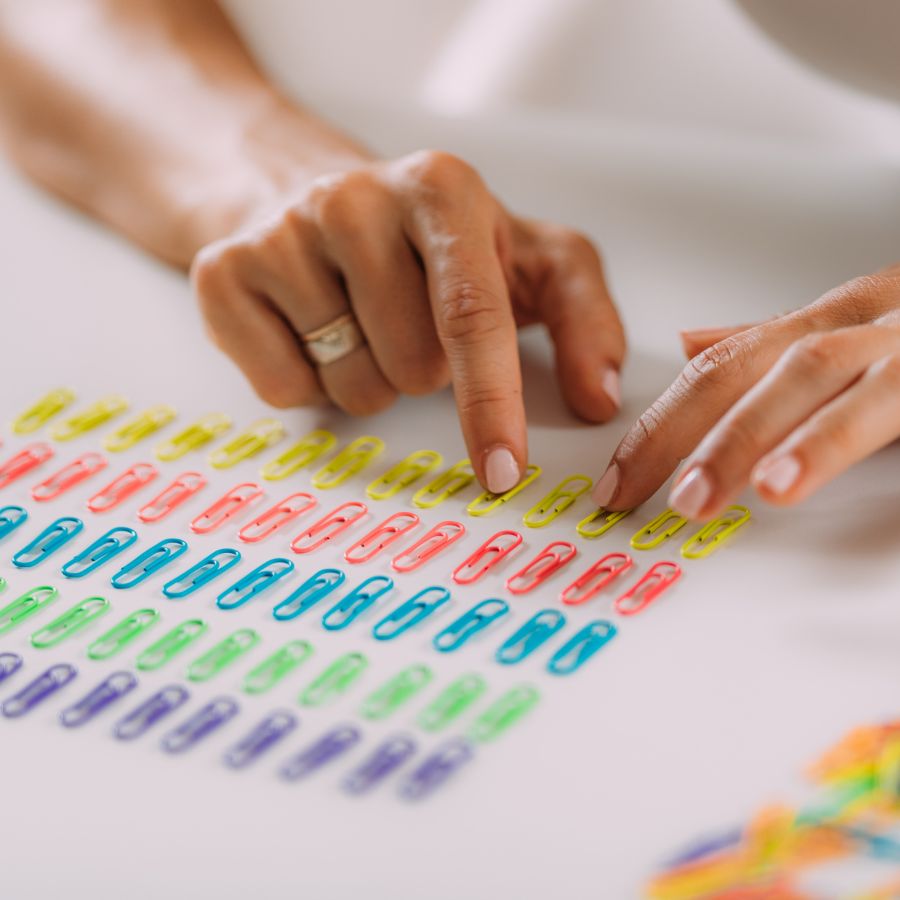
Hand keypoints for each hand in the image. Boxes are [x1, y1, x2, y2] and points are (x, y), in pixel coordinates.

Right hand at [192, 149, 623, 492]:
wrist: (302, 190)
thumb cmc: (431, 243)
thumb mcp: (525, 260)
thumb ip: (584, 318)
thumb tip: (599, 400)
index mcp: (441, 189)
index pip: (472, 314)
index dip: (491, 400)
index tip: (502, 471)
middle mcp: (354, 198)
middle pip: (413, 367)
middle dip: (425, 373)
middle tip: (409, 322)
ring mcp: (279, 233)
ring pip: (353, 385)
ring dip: (370, 379)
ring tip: (359, 320)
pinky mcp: (220, 274)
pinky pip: (285, 390)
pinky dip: (311, 383)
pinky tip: (311, 329)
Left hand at [591, 265, 899, 517]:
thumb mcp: (844, 327)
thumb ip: (768, 341)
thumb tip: (689, 342)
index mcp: (833, 321)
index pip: (722, 369)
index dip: (663, 424)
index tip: (618, 484)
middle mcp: (876, 327)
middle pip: (778, 372)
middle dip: (719, 435)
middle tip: (672, 499)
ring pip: (861, 384)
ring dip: (814, 436)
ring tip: (767, 488)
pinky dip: (878, 440)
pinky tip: (846, 485)